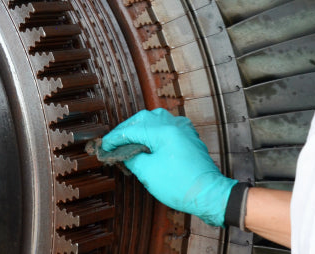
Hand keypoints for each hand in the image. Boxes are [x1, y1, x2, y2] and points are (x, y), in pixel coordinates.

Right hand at [101, 108, 235, 226]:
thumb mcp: (147, 172)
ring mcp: (184, 129)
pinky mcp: (189, 137)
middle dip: (126, 130)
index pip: (131, 130)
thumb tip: (122, 152)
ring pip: (156, 119)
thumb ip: (131, 157)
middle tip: (114, 143)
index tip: (104, 146)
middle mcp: (174, 125)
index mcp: (163, 131)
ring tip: (130, 139)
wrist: (209, 195)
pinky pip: (168, 126)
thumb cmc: (180, 185)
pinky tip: (151, 138)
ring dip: (141, 127)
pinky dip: (156, 130)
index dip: (115, 138)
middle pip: (143, 119)